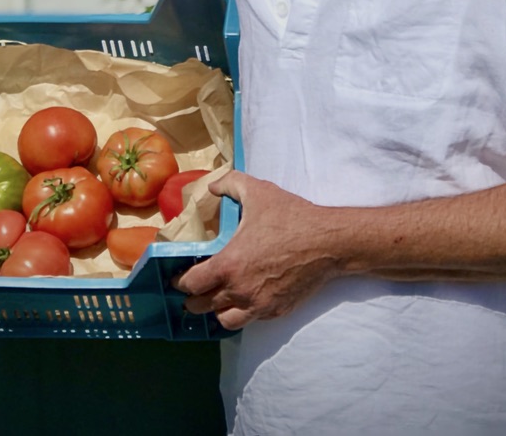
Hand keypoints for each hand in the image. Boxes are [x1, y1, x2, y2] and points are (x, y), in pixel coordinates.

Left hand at [173, 171, 337, 329]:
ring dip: (216, 310)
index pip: (191, 284)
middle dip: (193, 299)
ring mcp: (258, 305)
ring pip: (225, 320)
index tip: (178, 278)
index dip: (180, 281)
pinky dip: (241, 313)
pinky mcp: (276, 312)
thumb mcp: (258, 191)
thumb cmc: (291, 217)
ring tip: (216, 298)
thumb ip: (230, 184)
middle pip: (202, 306)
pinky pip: (250, 320)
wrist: (327, 243)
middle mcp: (240, 290)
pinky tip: (242, 300)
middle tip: (192, 290)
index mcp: (229, 264)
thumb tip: (213, 187)